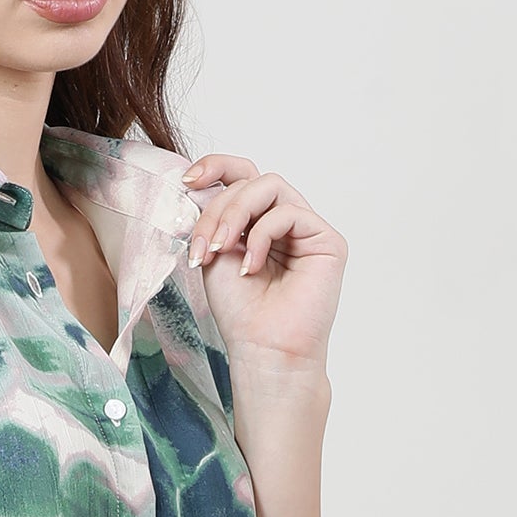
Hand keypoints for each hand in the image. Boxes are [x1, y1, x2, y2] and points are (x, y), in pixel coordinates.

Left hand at [181, 155, 345, 374]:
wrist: (263, 349)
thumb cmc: (241, 311)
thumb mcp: (215, 253)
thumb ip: (214, 217)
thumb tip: (202, 186)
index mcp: (257, 223)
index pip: (241, 177)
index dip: (216, 167)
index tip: (188, 181)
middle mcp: (284, 221)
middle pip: (250, 180)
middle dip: (218, 207)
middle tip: (204, 244)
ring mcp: (307, 229)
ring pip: (269, 186)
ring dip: (235, 214)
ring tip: (221, 250)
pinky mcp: (327, 240)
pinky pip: (288, 212)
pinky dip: (262, 236)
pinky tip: (251, 266)